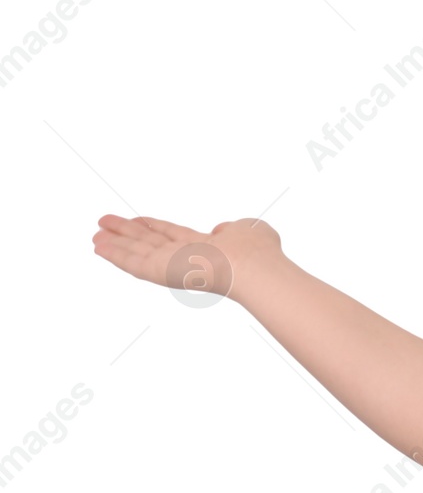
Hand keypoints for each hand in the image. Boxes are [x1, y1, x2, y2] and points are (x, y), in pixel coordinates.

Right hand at [91, 215, 288, 302]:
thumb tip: (221, 228)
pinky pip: (132, 263)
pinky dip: (115, 255)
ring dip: (115, 243)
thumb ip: (234, 227)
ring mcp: (170, 265)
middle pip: (149, 242)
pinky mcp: (160, 272)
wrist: (253, 267)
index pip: (173, 235)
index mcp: (204, 246)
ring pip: (137, 252)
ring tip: (95, 234)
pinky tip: (99, 246)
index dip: (154, 227)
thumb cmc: (258, 250)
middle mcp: (184, 257)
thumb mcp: (248, 228)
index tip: (137, 220)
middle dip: (128, 233)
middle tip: (105, 224)